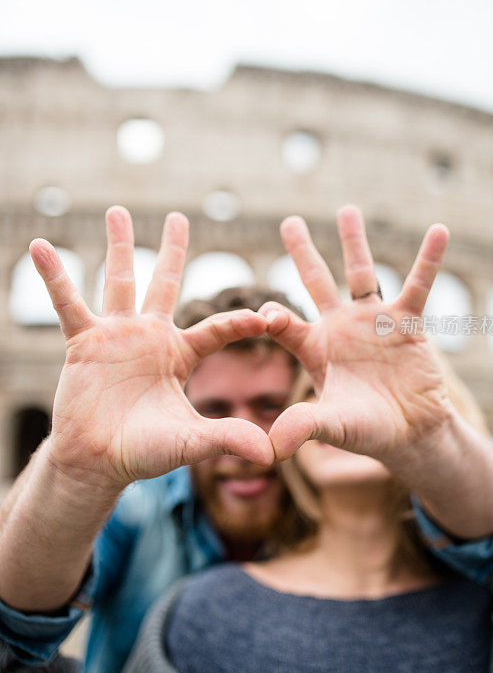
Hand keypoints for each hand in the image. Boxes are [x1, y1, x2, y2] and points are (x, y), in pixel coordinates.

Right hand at [29, 206, 273, 487]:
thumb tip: (272, 453)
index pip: (216, 329)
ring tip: (118, 210)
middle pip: (165, 283)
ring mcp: (117, 335)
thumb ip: (228, 438)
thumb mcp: (192, 441)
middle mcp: (150, 337)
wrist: (98, 463)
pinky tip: (41, 245)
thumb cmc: (146, 452)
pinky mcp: (84, 342)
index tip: (265, 317)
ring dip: (119, 245)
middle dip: (173, 250)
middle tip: (179, 217)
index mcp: (180, 355)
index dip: (239, 323)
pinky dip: (55, 276)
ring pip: (120, 281)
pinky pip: (67, 302)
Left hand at [262, 205, 451, 462]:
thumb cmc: (366, 431)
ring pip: (362, 273)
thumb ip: (304, 427)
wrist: (410, 434)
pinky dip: (428, 260)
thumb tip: (269, 448)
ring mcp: (373, 321)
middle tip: (289, 221)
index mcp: (315, 348)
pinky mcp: (407, 322)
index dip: (274, 317)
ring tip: (347, 210)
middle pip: (316, 282)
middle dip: (303, 252)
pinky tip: (438, 231)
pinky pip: (418, 285)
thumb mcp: (332, 426)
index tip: (264, 315)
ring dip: (355, 242)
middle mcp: (340, 327)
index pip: (285, 324)